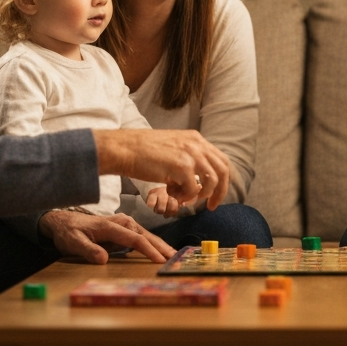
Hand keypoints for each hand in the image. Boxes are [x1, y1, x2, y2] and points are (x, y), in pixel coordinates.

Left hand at [38, 210, 175, 263]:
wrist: (64, 222)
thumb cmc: (69, 232)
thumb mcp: (73, 242)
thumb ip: (88, 250)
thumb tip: (104, 260)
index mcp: (111, 226)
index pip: (134, 239)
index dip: (148, 250)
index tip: (159, 260)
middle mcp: (121, 222)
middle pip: (145, 235)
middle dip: (161, 246)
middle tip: (174, 257)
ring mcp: (124, 224)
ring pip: (146, 234)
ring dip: (159, 244)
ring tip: (172, 254)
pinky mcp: (124, 228)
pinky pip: (141, 236)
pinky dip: (152, 243)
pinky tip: (160, 250)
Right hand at [94, 129, 230, 210]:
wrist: (124, 148)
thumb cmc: (142, 152)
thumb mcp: (172, 148)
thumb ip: (188, 159)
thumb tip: (198, 181)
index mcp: (196, 139)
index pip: (221, 160)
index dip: (221, 180)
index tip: (215, 195)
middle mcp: (197, 144)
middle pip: (223, 171)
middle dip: (220, 192)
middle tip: (211, 206)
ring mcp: (191, 154)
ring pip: (211, 182)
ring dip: (200, 195)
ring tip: (183, 198)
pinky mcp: (182, 166)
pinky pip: (193, 189)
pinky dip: (184, 197)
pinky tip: (171, 195)